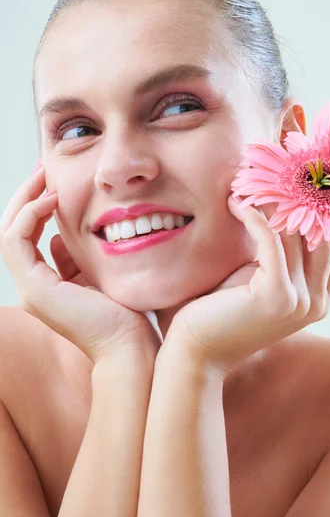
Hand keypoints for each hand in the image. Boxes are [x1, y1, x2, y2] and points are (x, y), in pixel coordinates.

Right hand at [0, 162, 160, 363]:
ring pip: (9, 233)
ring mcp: (31, 290)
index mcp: (47, 285)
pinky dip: (30, 215)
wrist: (131, 348)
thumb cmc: (126, 314)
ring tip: (44, 175)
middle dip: (28, 196)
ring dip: (25, 200)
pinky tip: (53, 198)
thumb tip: (61, 237)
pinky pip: (17, 241)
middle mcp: (33, 287)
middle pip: (15, 231)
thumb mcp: (99, 276)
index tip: (54, 180)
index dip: (37, 206)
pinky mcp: (35, 289)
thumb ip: (77, 259)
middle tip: (44, 168)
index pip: (29, 236)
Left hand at [163, 195, 329, 377]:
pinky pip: (272, 241)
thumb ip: (282, 256)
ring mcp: (301, 301)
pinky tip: (235, 201)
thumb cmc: (223, 312)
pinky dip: (253, 216)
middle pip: (323, 233)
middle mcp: (318, 302)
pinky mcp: (277, 296)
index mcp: (319, 299)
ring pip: (296, 233)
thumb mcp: (260, 281)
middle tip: (277, 170)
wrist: (198, 350)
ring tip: (251, 179)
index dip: (325, 210)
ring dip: (271, 201)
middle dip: (302, 198)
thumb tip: (284, 209)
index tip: (306, 180)